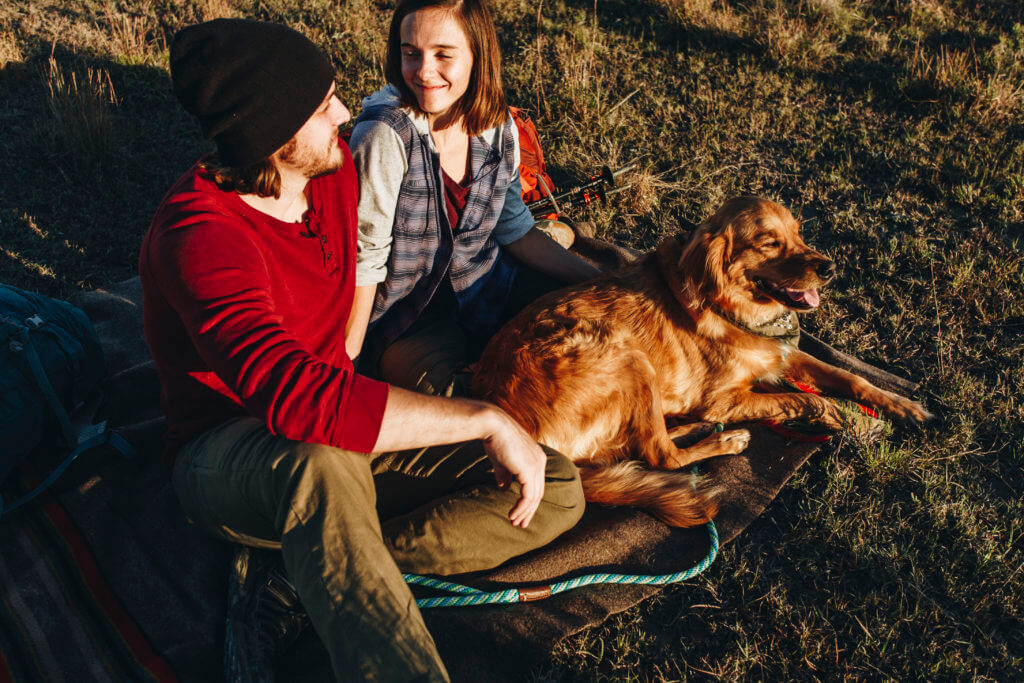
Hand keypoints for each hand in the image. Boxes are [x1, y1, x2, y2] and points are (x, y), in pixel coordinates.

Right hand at [480, 408, 546, 527]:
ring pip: (534, 497)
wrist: (492, 426)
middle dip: (529, 510)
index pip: (536, 484)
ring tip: (515, 522)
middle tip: (521, 524)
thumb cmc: (495, 439)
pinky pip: (528, 496)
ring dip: (524, 512)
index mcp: (537, 458)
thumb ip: (505, 475)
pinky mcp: (529, 471)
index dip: (529, 500)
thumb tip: (504, 489)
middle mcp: (540, 462)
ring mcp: (536, 466)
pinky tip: (513, 515)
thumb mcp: (502, 461)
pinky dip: (521, 508)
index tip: (520, 512)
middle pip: (538, 493)